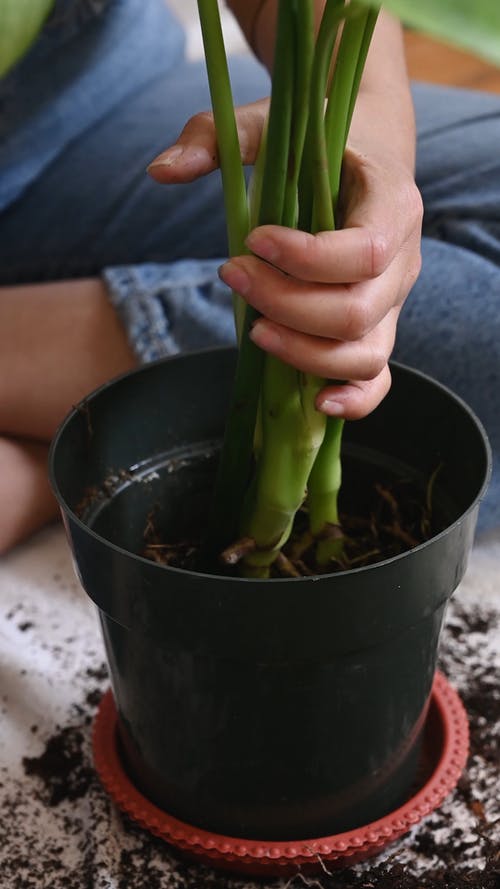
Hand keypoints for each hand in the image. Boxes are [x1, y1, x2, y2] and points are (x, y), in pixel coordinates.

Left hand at [148, 101, 422, 419]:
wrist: (372, 147)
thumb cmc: (324, 134)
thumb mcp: (276, 120)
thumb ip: (221, 138)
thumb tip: (160, 172)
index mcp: (394, 203)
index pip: (366, 251)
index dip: (307, 259)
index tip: (253, 240)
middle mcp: (404, 261)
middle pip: (356, 312)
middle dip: (286, 305)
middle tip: (232, 274)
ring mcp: (393, 302)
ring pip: (366, 354)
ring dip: (304, 353)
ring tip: (253, 331)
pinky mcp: (378, 327)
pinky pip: (376, 376)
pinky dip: (353, 399)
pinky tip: (314, 403)